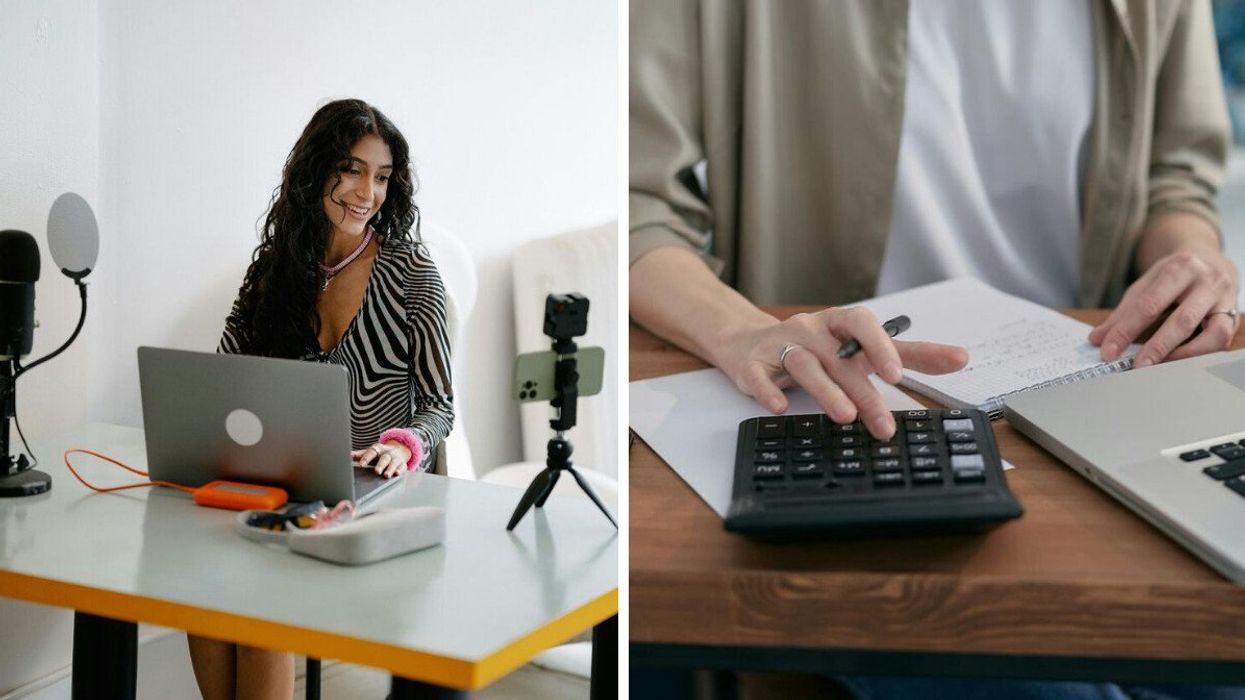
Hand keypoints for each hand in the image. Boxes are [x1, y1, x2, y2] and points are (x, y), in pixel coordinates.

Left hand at [351, 442, 411, 478]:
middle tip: (377, 471)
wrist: (398, 449)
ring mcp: (396, 458)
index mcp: (378, 449)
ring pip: (394, 463)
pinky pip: (402, 467)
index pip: (372, 452)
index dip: (367, 458)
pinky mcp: (402, 464)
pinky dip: (400, 470)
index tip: (362, 464)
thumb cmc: (380, 454)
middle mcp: (387, 453)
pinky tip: (397, 474)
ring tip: (386, 475)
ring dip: (390, 469)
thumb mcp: (371, 452)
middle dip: (381, 465)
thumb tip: (348, 455)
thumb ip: (360, 455)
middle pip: (384, 458)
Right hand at [718, 307, 967, 438]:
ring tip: (845, 416)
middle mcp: (810, 330)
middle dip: (862, 391)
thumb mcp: (859, 348)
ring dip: (825, 390)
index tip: (899, 375)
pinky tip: (780, 407)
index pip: (863, 325)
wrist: (747, 342)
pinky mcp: (751, 365)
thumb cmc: (814, 347)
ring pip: (803, 364)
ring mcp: (780, 346)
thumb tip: (960, 357)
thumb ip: (908, 354)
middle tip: (882, 424)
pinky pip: (758, 376)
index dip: (881, 347)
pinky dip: (768, 390)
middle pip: (838, 358)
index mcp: (839, 324)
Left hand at [1090, 250, 1238, 366]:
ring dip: (1183, 354)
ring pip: (1210, 333)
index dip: (1126, 331)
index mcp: (1179, 268)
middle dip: (1156, 347)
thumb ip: (1122, 313)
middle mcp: (1206, 281)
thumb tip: (1097, 339)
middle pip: (1181, 320)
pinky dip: (1200, 353)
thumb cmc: (1173, 276)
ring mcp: (1225, 299)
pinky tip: (1178, 360)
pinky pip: (1221, 340)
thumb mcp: (1145, 285)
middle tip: (1135, 366)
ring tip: (1158, 367)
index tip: (1108, 352)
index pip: (1148, 305)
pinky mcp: (1234, 315)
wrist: (1209, 259)